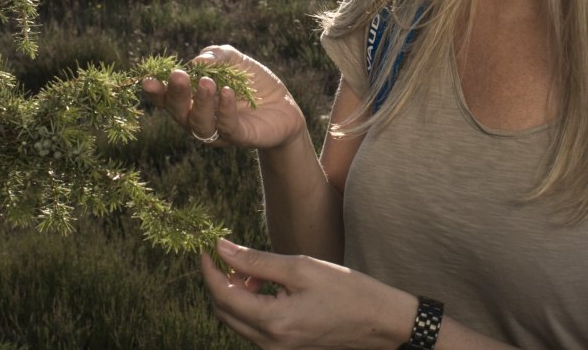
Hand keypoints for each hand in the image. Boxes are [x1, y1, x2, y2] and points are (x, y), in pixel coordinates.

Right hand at [141, 45, 305, 149]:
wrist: (284, 105)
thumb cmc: (253, 83)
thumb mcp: (234, 61)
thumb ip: (215, 56)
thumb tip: (197, 61)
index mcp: (192, 101)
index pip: (167, 99)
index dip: (156, 92)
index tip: (147, 80)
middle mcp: (199, 119)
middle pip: (179, 112)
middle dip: (176, 94)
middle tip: (177, 76)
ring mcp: (218, 131)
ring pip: (200, 123)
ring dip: (201, 102)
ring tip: (207, 83)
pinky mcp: (240, 137)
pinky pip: (227, 127)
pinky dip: (225, 110)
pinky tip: (227, 92)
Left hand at [201, 239, 413, 349]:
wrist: (380, 322)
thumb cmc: (347, 290)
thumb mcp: (301, 268)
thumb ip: (257, 261)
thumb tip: (222, 248)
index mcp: (273, 322)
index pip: (222, 295)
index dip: (209, 269)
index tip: (207, 247)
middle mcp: (270, 344)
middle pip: (224, 312)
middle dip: (221, 282)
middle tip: (232, 256)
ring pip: (237, 321)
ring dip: (236, 295)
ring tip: (256, 272)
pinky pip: (254, 328)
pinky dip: (251, 307)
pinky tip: (268, 289)